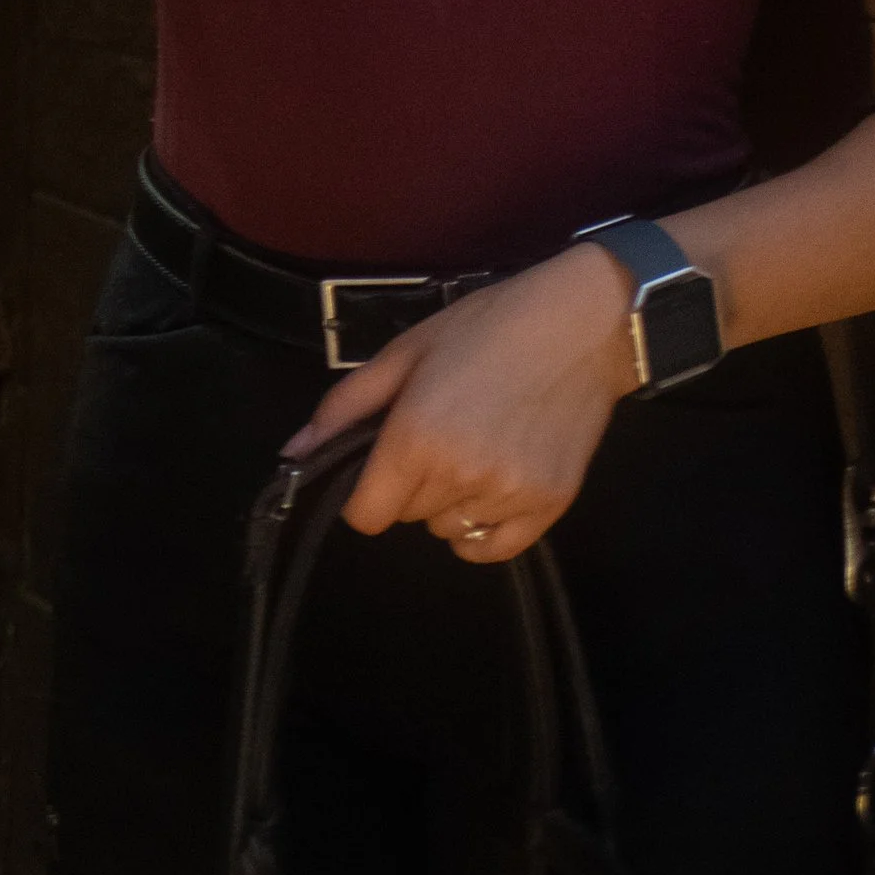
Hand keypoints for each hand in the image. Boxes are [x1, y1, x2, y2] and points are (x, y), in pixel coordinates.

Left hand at [282, 246, 640, 561]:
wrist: (581, 325)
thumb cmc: (485, 327)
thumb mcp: (405, 352)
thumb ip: (345, 407)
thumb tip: (293, 454)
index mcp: (417, 437)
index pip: (365, 515)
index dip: (361, 495)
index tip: (376, 467)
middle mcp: (460, 476)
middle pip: (406, 518)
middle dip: (407, 485)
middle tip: (434, 435)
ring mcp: (509, 496)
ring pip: (448, 530)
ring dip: (447, 503)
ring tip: (469, 450)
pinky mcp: (551, 507)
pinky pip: (495, 549)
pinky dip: (483, 530)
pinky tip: (488, 490)